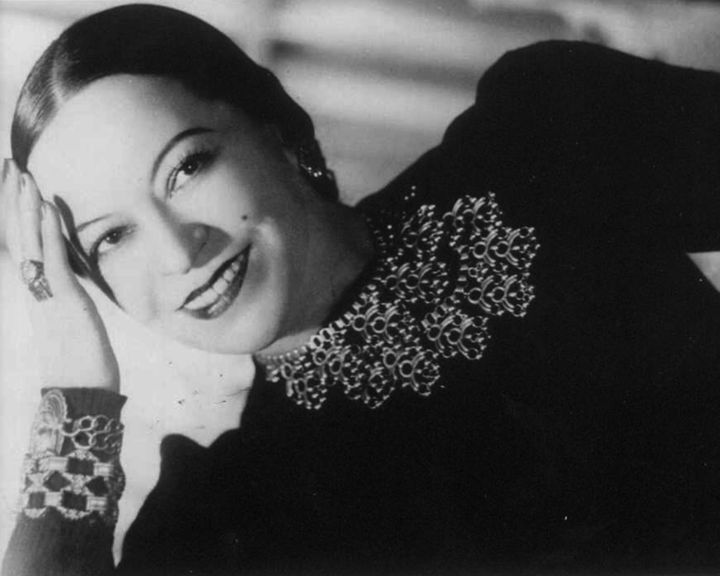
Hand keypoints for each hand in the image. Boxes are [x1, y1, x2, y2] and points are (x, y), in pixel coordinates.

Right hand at [1, 159, 118, 390]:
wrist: (82, 389)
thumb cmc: (81, 357)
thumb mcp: (74, 317)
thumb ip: (66, 295)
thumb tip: (68, 280)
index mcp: (39, 290)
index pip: (24, 243)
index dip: (19, 213)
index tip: (17, 182)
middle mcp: (36, 288)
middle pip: (19, 237)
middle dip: (15, 200)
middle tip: (10, 165)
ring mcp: (47, 293)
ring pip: (30, 243)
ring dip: (26, 208)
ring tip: (23, 176)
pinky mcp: (64, 300)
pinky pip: (52, 260)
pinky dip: (47, 233)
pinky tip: (46, 208)